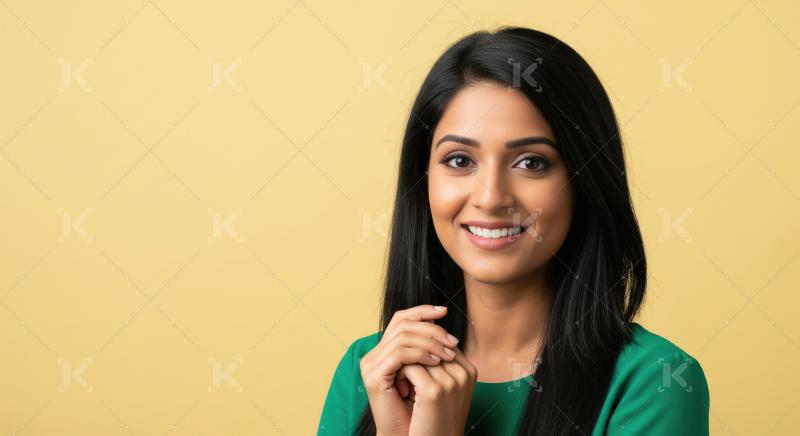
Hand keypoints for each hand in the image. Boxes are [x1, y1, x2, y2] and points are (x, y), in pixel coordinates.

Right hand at [360, 305, 460, 435]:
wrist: (410, 435)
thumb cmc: (422, 408)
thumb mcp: (428, 373)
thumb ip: (429, 350)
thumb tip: (443, 326)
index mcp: (385, 351)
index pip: (401, 319)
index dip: (422, 311)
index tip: (445, 311)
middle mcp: (375, 354)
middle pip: (402, 324)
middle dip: (431, 329)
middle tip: (453, 341)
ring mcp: (372, 365)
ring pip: (402, 337)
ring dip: (430, 342)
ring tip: (448, 355)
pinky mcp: (375, 377)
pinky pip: (399, 355)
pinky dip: (420, 355)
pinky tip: (435, 362)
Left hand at [396, 344, 476, 435]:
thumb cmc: (436, 418)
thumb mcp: (445, 388)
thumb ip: (440, 365)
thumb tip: (423, 338)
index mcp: (468, 370)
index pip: (441, 341)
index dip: (422, 351)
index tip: (412, 369)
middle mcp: (463, 373)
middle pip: (430, 345)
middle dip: (413, 356)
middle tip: (404, 375)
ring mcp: (450, 381)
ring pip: (418, 353)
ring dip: (405, 365)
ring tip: (402, 383)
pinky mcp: (434, 390)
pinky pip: (410, 366)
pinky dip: (400, 375)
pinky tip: (401, 390)